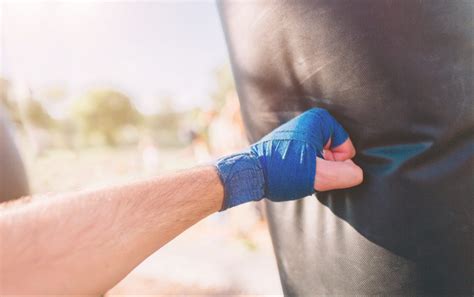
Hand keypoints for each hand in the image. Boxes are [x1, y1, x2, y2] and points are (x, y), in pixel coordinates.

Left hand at [215, 108, 362, 209]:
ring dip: (316, 170)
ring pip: (322, 158)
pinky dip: (306, 168)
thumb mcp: (317, 176)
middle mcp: (309, 121)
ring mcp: (299, 132)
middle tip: (307, 173)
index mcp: (319, 120)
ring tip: (298, 173)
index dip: (337, 165)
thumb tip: (357, 174)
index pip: (347, 149)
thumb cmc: (282, 171)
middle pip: (335, 153)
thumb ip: (343, 174)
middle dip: (326, 167)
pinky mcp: (290, 144)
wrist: (250, 173)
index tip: (317, 169)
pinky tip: (292, 174)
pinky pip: (310, 158)